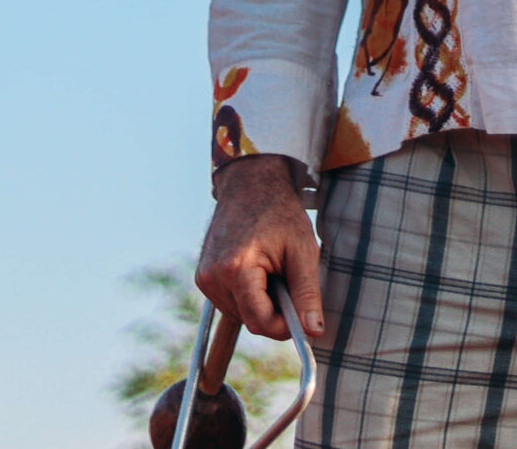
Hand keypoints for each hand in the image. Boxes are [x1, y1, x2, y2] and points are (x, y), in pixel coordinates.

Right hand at [195, 155, 324, 340]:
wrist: (251, 185)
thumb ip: (307, 293)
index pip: (260, 322)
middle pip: (251, 320)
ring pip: (242, 314)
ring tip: (272, 270)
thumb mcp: (303, 251)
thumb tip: (314, 332)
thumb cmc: (281, 214)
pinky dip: (249, 296)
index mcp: (237, 269)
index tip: (303, 316)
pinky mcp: (203, 278)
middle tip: (288, 279)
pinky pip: (232, 303)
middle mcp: (213, 277)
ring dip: (262, 303)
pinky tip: (257, 269)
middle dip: (275, 311)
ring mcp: (205, 278)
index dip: (285, 326)